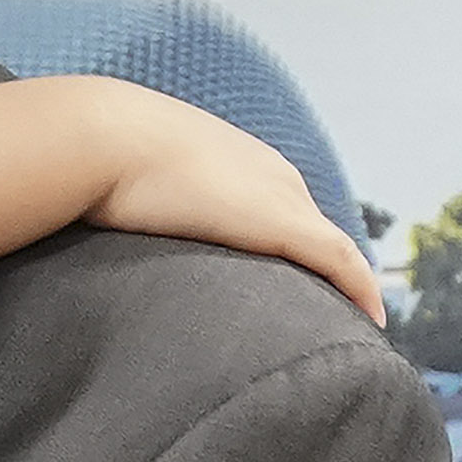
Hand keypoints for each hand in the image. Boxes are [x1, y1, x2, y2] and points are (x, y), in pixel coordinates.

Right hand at [87, 94, 385, 323]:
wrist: (103, 138)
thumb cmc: (96, 156)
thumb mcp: (121, 176)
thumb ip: (126, 198)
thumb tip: (91, 223)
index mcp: (236, 161)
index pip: (278, 205)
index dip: (289, 243)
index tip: (291, 281)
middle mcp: (270, 174)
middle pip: (312, 227)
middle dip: (323, 267)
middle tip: (326, 313)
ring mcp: (281, 198)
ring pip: (332, 248)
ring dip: (343, 285)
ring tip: (348, 324)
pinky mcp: (285, 226)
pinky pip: (341, 263)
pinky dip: (360, 289)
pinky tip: (371, 319)